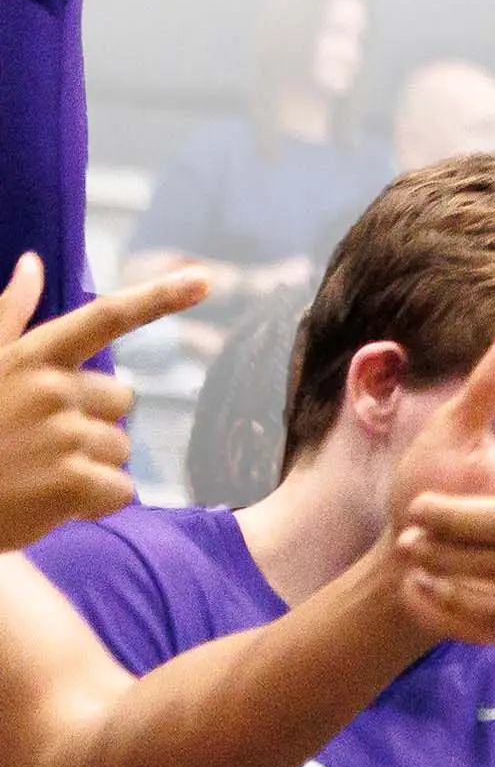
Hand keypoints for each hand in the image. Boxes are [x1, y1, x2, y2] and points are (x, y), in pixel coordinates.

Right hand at [0, 256, 206, 550]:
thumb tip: (32, 264)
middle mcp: (51, 389)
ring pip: (120, 447)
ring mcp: (63, 435)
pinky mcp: (73, 482)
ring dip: (89, 466)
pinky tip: (49, 501)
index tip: (203, 280)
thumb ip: (10, 316)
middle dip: (92, 422)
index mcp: (31, 358)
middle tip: (38, 443)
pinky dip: (93, 502)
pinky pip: (119, 490)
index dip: (158, 298)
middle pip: (121, 399)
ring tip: (35, 473)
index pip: (105, 318)